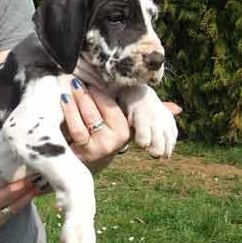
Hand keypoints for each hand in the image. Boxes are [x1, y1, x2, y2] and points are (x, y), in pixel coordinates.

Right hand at [0, 164, 38, 242]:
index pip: (8, 195)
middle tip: (44, 183)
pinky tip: (17, 205)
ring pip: (11, 214)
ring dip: (23, 203)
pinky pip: (4, 220)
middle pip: (15, 206)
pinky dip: (13, 210)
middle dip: (30, 194)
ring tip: (35, 192)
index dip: (23, 186)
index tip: (35, 177)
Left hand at [61, 79, 181, 171]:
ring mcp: (99, 147)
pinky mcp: (84, 152)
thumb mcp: (124, 125)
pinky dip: (70, 113)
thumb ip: (148, 115)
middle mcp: (115, 141)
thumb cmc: (106, 137)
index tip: (91, 79)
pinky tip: (64, 100)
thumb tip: (177, 108)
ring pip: (88, 119)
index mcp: (126, 132)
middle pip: (100, 111)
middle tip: (76, 79)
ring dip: (77, 101)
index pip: (113, 107)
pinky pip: (77, 129)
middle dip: (87, 93)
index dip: (101, 92)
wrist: (87, 163)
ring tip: (69, 86)